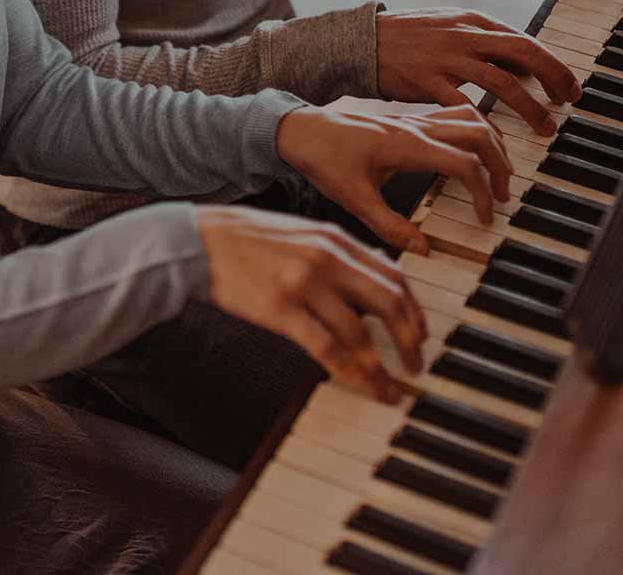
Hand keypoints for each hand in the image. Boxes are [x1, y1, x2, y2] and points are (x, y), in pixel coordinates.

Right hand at [196, 205, 425, 403]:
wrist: (200, 240)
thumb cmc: (248, 240)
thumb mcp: (302, 235)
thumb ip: (337, 255)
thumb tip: (373, 285)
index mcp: (334, 238)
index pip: (393, 275)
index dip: (414, 309)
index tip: (421, 333)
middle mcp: (326, 258)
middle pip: (389, 302)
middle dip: (411, 339)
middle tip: (417, 364)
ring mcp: (304, 284)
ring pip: (361, 333)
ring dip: (383, 367)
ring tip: (390, 388)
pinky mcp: (281, 309)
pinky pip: (328, 348)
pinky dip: (353, 373)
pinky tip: (364, 387)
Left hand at [275, 103, 512, 253]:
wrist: (300, 130)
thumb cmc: (323, 159)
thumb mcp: (353, 199)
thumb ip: (390, 226)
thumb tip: (424, 249)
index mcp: (405, 145)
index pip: (463, 162)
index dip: (482, 192)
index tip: (484, 217)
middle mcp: (416, 126)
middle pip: (480, 133)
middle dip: (500, 165)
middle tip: (501, 197)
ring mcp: (414, 119)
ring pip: (472, 118)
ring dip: (494, 144)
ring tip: (498, 175)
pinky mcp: (410, 119)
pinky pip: (456, 114)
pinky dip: (477, 130)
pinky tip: (477, 152)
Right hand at [376, 7, 582, 135]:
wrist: (360, 42)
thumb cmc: (404, 37)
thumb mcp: (446, 25)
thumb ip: (481, 40)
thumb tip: (518, 63)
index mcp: (470, 21)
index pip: (524, 39)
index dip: (552, 63)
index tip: (567, 85)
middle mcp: (463, 36)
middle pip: (523, 54)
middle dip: (553, 78)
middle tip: (568, 100)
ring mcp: (445, 58)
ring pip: (502, 82)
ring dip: (529, 107)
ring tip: (544, 127)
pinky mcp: (426, 81)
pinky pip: (465, 104)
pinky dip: (485, 123)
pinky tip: (497, 139)